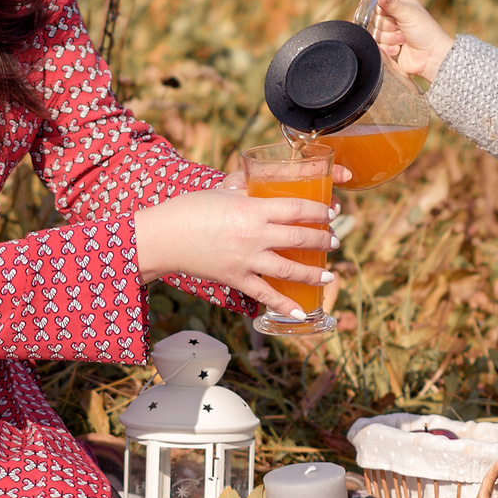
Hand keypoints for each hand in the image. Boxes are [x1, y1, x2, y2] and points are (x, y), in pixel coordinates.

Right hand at [134, 183, 335, 317]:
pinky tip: (300, 312)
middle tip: (334, 241)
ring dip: (312, 274)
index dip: (319, 211)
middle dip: (323, 240)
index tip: (331, 213)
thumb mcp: (221, 192)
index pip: (297, 208)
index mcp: (252, 208)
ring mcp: (246, 259)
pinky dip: (283, 304)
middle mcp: (254, 234)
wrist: (163, 237)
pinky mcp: (235, 278)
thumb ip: (244, 190)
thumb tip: (259, 185)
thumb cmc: (189, 209)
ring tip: (328, 275)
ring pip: (289, 269)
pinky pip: (264, 293)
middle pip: (300, 238)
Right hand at [370, 0, 452, 80]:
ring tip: (403, 40)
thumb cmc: (425, 32)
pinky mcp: (387, 45)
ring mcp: (390, 30)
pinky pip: (377, 45)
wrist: (432, 58)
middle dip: (387, 26)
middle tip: (401, 29)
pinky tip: (399, 49)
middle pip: (373, 17)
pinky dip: (388, 48)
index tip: (386, 14)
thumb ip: (393, 4)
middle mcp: (394, 14)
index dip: (378, 7)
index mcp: (400, 1)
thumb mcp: (409, 14)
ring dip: (389, 38)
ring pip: (374, 32)